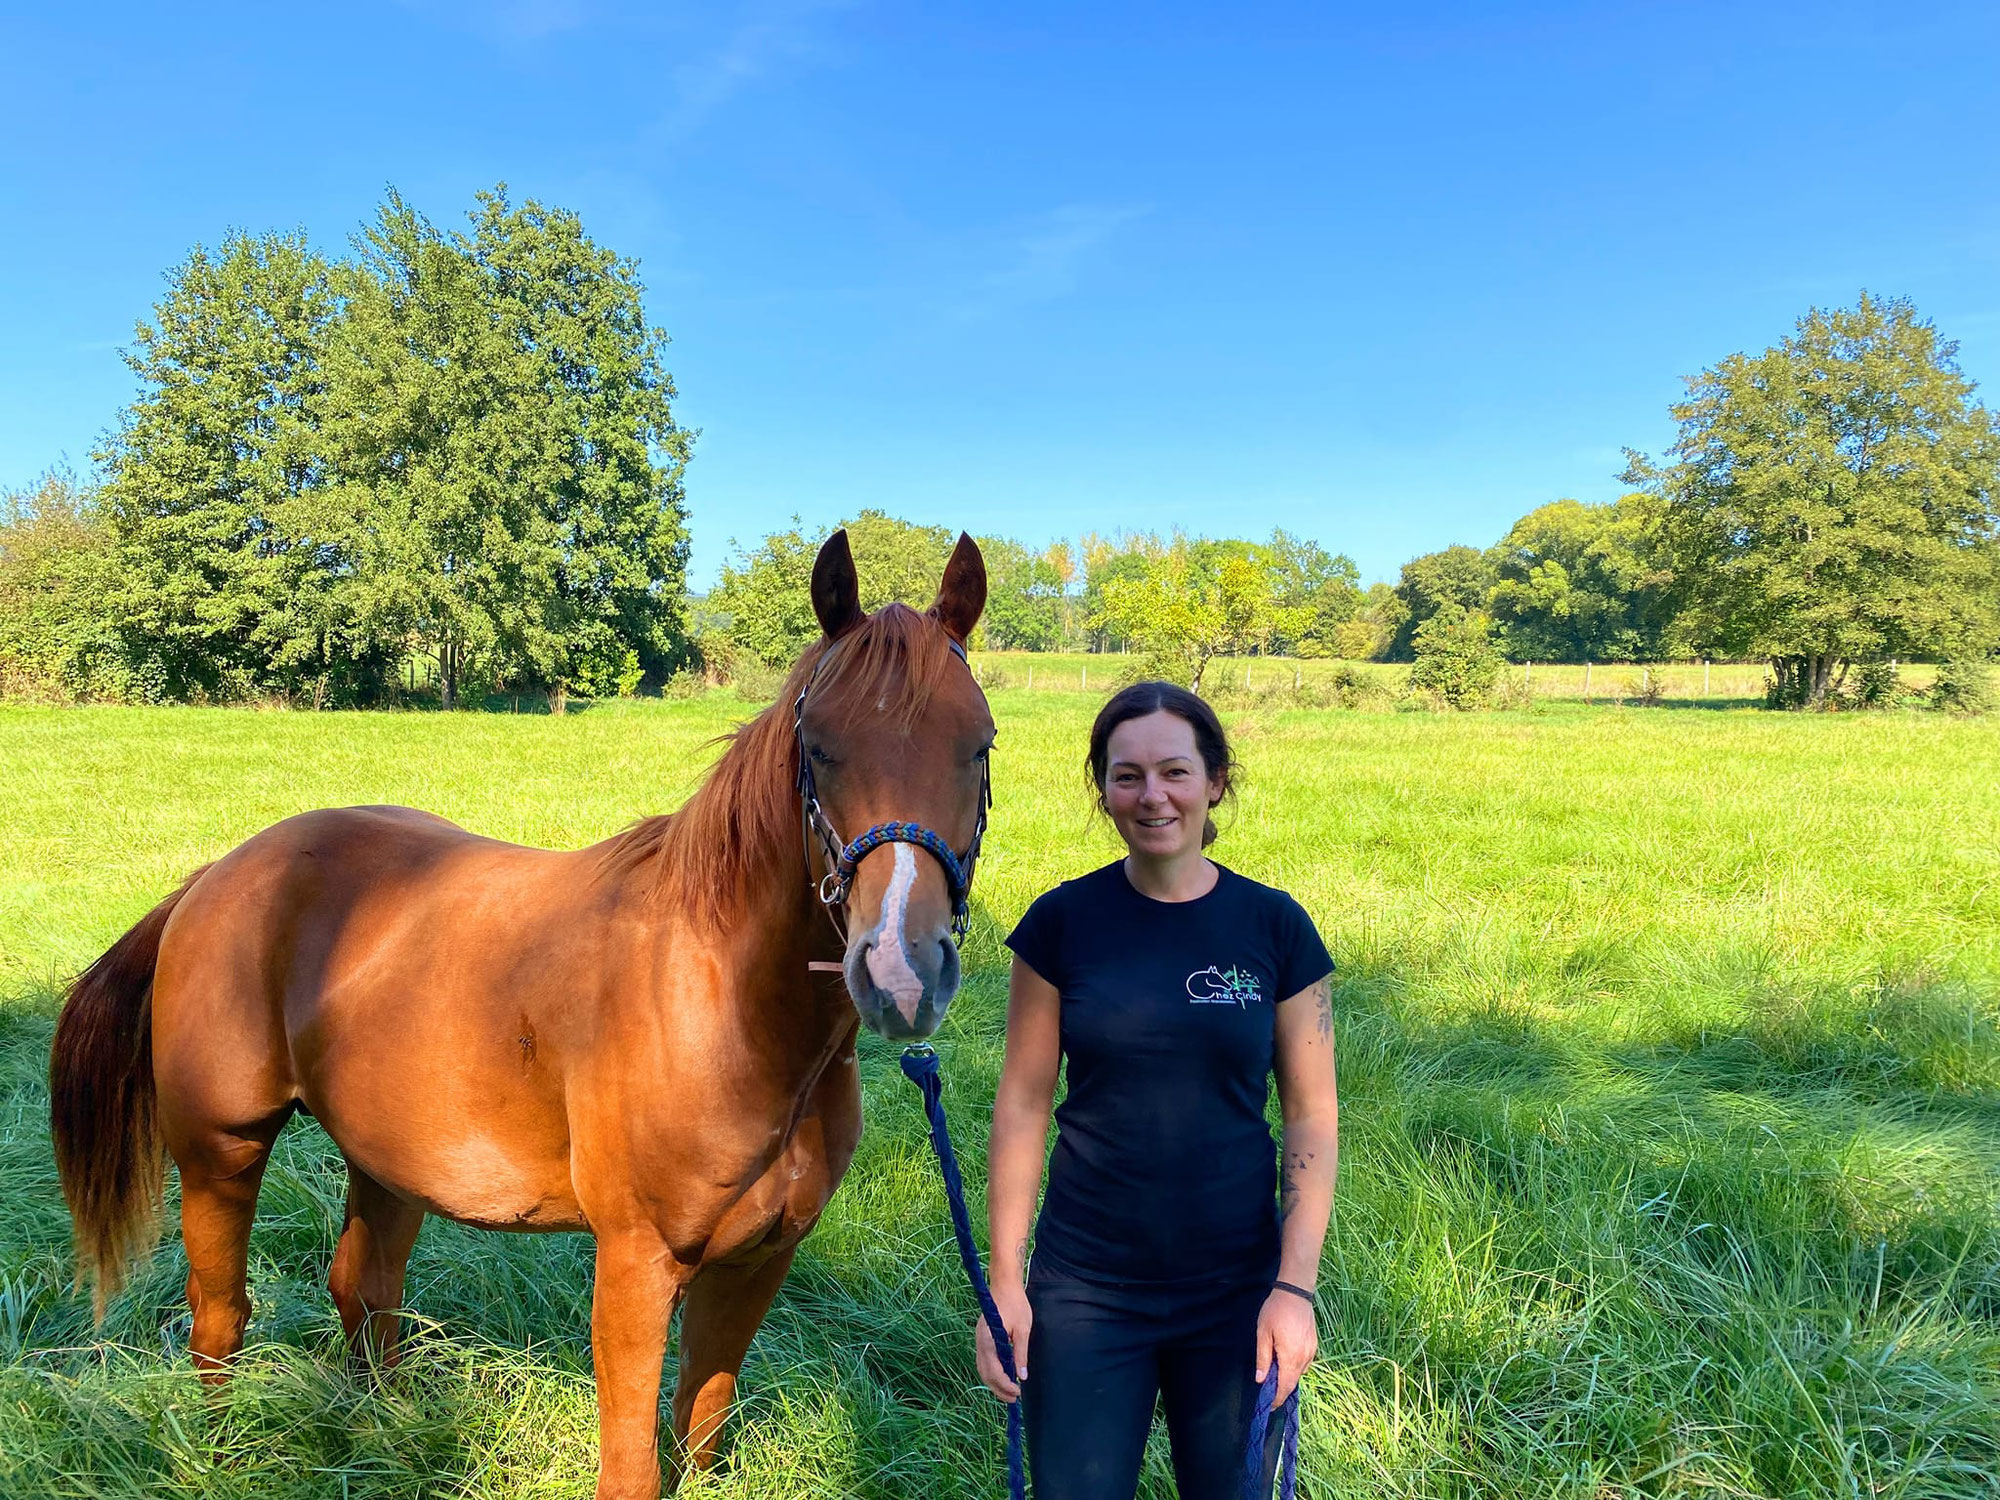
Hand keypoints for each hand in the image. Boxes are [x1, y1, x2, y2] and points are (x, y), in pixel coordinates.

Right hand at [975, 1281, 1031, 1402]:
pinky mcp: (981, 1338)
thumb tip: (1022, 1376)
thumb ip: (1021, 1353)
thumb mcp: (1023, 1329)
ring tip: (1008, 1392)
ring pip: (982, 1369)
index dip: (1005, 1385)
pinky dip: (991, 1373)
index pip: (994, 1371)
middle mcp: (979, 1342)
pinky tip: (1003, 1376)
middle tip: (1014, 1399)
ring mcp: (978, 1340)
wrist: (1004, 1285)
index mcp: (988, 1340)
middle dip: (998, 1389)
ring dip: (994, 1383)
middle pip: (985, 1374)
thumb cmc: (1016, 1304)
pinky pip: (983, 1361)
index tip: (1018, 1393)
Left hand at [1253, 1288, 1316, 1404]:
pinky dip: (1295, 1368)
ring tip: (1274, 1377)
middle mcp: (1304, 1358)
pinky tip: (1286, 1361)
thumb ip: (1263, 1358)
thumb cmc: (1276, 1311)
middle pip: (1293, 1382)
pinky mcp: (1314, 1344)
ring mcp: (1311, 1351)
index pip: (1285, 1386)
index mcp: (1291, 1357)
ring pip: (1300, 1373)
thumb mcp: (1263, 1333)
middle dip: (1282, 1391)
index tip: (1269, 1407)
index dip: (1277, 1399)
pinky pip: (1305, 1363)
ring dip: (1288, 1378)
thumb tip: (1260, 1380)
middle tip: (1269, 1395)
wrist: (1296, 1292)